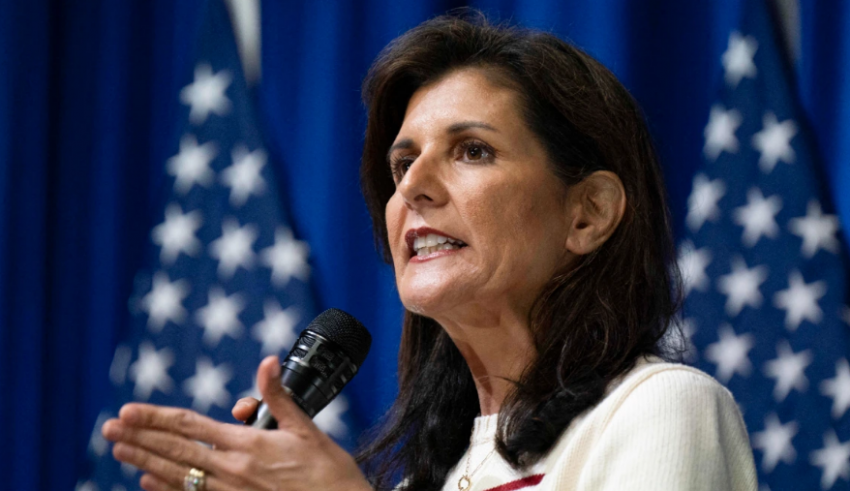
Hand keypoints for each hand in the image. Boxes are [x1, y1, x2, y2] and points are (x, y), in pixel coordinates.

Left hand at [102, 356, 371, 490]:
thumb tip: (268, 362)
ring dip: (145, 461)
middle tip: (110, 427)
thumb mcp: (306, 428)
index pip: (191, 426)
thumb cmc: (328, 472)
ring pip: (178, 476)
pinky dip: (168, 488)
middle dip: (140, 437)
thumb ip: (278, 397)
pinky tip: (149, 481)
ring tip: (120, 449)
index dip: (156, 417)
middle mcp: (232, 472)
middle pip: (176, 451)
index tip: (129, 410)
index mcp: (248, 446)